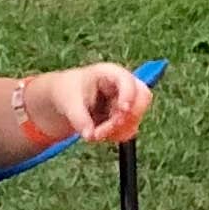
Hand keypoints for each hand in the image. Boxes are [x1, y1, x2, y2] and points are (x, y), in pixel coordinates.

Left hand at [32, 64, 152, 144]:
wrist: (65, 98)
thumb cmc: (68, 91)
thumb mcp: (68, 102)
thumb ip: (79, 118)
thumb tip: (90, 135)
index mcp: (110, 74)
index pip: (128, 80)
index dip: (129, 94)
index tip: (123, 110)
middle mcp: (123, 86)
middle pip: (143, 98)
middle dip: (127, 117)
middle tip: (105, 130)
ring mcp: (127, 101)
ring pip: (135, 118)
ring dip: (117, 130)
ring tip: (94, 134)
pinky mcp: (125, 116)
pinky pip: (130, 129)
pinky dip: (116, 135)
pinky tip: (100, 133)